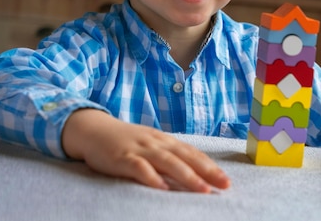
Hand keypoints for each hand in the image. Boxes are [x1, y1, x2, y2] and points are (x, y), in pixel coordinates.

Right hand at [61, 109, 230, 192]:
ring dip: (186, 176)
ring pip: (167, 162)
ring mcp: (140, 149)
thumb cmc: (126, 141)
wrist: (94, 130)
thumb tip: (192, 172)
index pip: (192, 153)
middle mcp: (156, 143)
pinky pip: (139, 168)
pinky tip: (162, 188)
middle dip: (206, 171)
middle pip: (185, 157)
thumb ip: (168, 157)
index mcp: (165, 141)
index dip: (210, 166)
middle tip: (224, 185)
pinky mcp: (122, 157)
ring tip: (202, 189)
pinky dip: (151, 177)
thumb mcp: (150, 145)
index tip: (226, 180)